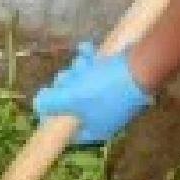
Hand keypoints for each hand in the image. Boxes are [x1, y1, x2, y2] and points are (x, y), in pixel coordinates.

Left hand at [33, 42, 151, 145]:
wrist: (142, 67)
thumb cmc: (105, 87)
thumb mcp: (73, 97)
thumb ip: (53, 102)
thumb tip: (37, 106)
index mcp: (97, 129)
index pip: (69, 131)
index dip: (54, 117)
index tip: (46, 102)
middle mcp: (106, 118)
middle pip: (77, 105)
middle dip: (68, 87)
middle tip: (66, 76)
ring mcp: (114, 100)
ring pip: (87, 86)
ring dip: (80, 71)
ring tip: (81, 61)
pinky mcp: (121, 82)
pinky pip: (100, 74)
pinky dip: (92, 62)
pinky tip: (87, 49)